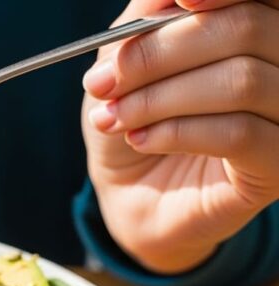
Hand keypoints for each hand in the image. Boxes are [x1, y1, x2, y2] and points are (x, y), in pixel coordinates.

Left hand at [81, 0, 278, 273]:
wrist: (131, 189)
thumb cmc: (136, 111)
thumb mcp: (128, 54)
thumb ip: (150, 15)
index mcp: (261, 23)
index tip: (179, 1)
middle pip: (246, 28)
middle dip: (159, 54)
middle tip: (102, 82)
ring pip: (242, 81)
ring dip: (157, 99)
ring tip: (112, 117)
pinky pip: (238, 133)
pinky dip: (176, 132)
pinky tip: (140, 139)